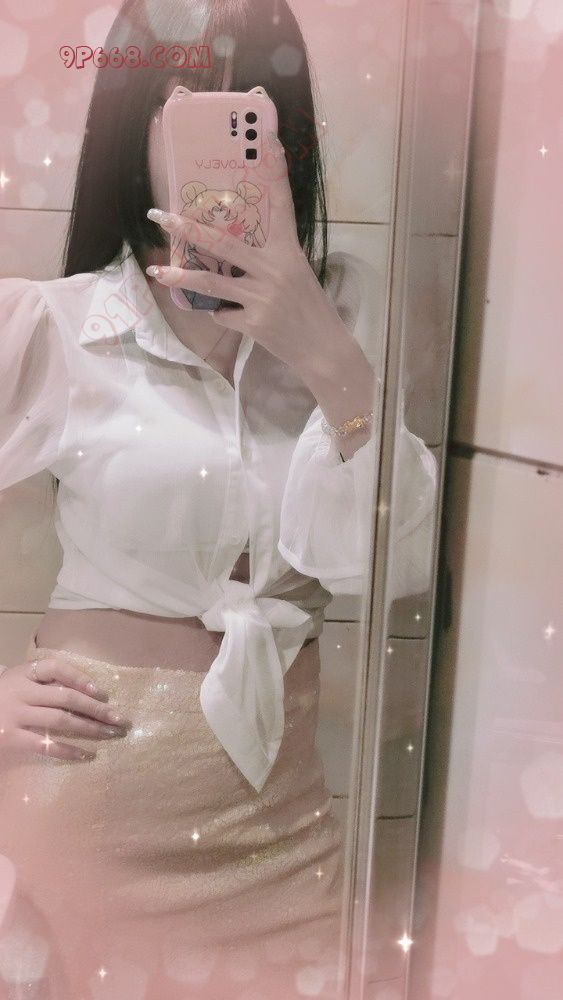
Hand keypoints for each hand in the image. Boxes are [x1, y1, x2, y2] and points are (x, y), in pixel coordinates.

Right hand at [0, 658, 130, 761]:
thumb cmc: (2, 699)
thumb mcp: (18, 682)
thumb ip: (44, 682)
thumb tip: (90, 691)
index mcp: (24, 673)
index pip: (57, 669)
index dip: (82, 679)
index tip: (104, 693)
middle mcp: (21, 691)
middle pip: (66, 697)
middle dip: (97, 709)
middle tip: (121, 719)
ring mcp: (15, 715)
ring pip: (61, 721)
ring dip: (91, 729)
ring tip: (112, 735)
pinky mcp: (11, 738)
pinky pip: (46, 745)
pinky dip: (69, 750)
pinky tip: (87, 755)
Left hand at [145, 132, 355, 380]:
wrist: (324, 351)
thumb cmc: (310, 310)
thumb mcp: (297, 275)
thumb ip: (268, 261)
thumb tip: (229, 254)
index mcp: (288, 251)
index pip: (281, 203)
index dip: (274, 170)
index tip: (267, 138)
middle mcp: (274, 268)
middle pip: (221, 242)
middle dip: (185, 228)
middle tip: (158, 214)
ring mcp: (261, 296)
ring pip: (210, 281)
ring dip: (180, 277)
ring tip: (157, 272)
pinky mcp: (253, 322)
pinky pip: (222, 314)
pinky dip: (222, 315)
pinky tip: (233, 318)